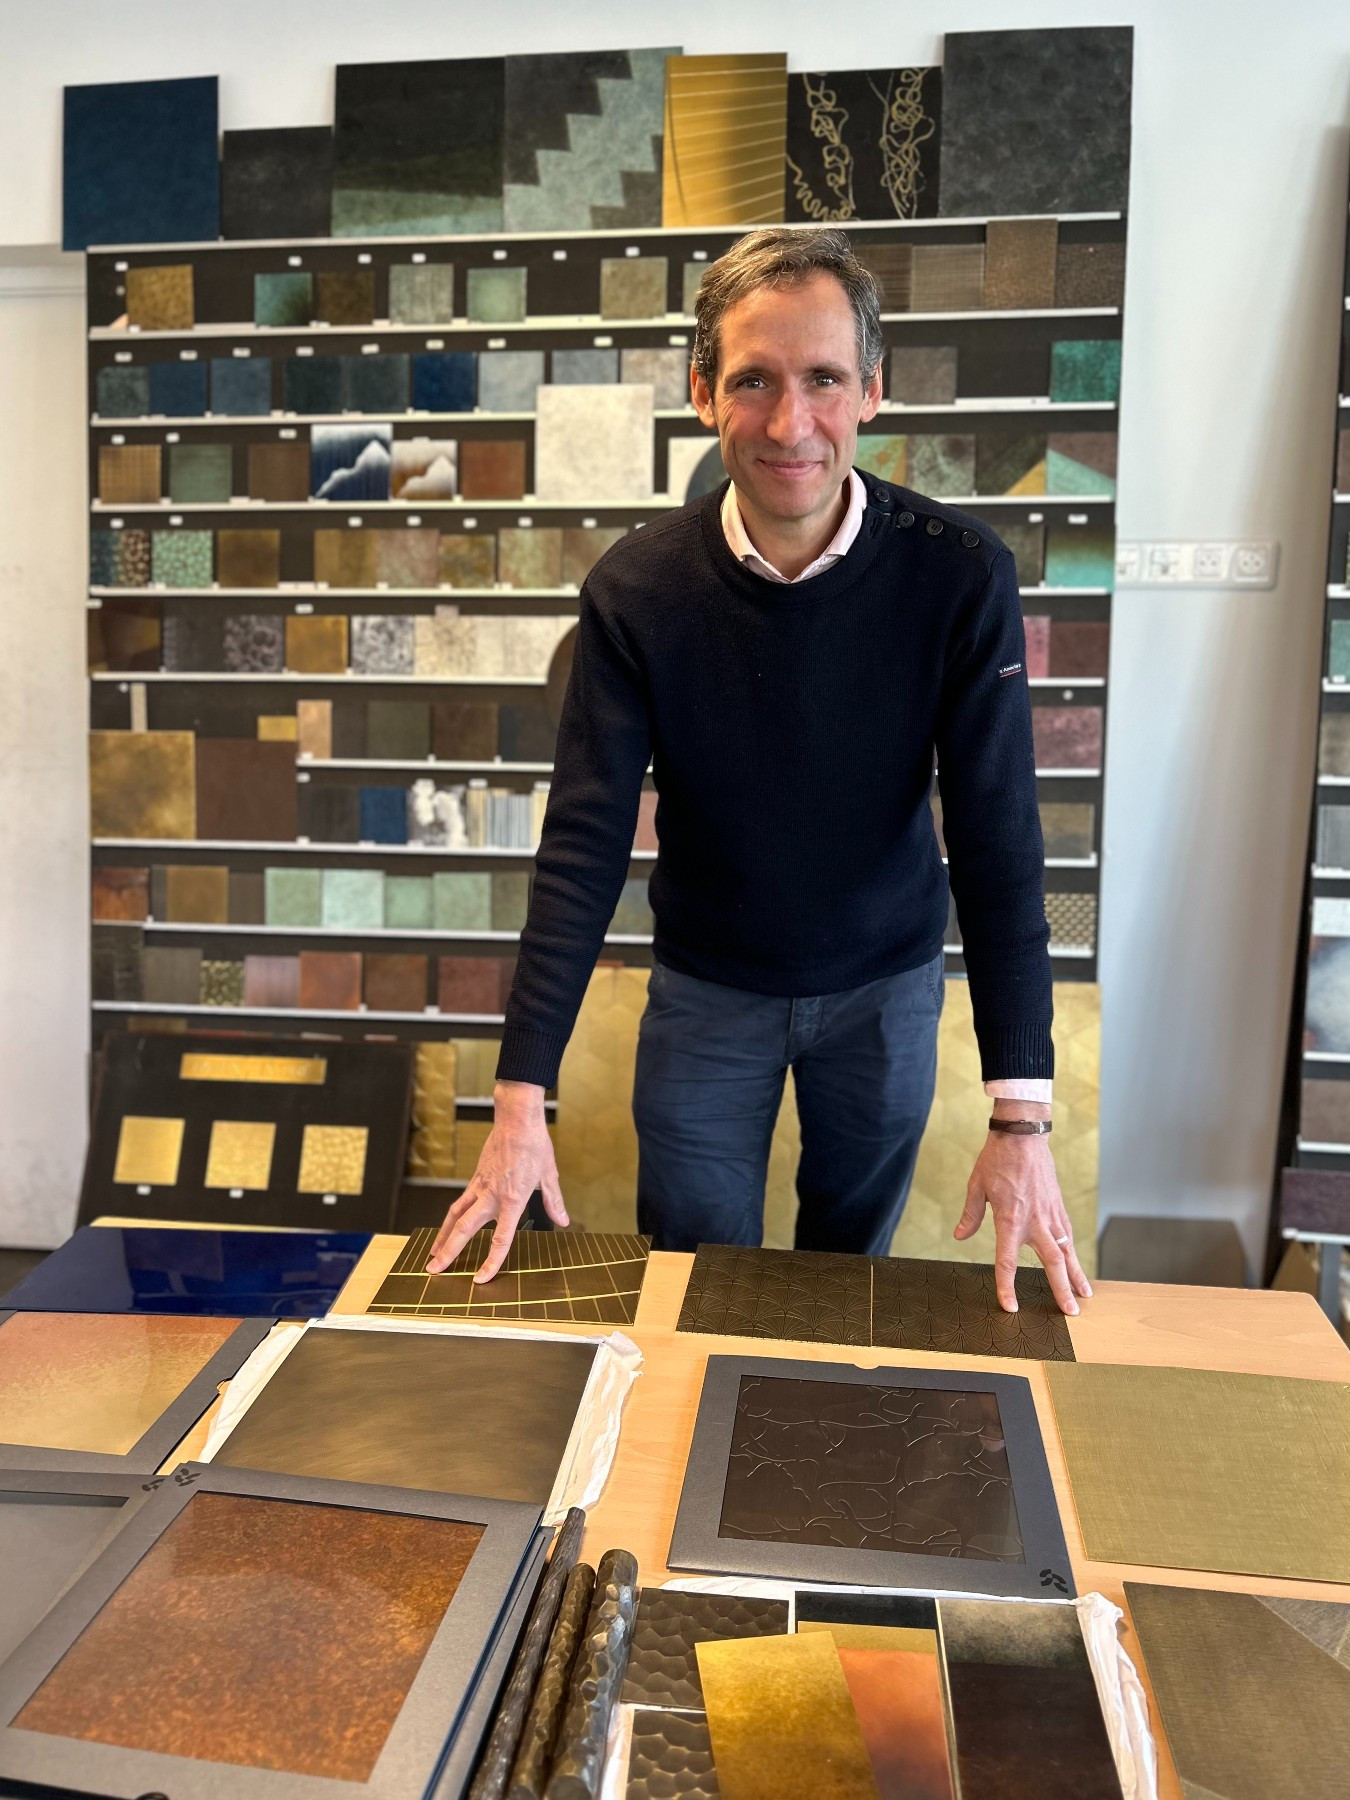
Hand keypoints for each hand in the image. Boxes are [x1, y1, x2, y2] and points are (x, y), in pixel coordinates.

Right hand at [425, 1080, 568, 1282]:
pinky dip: (451, 1217)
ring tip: (432, 1254)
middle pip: (464, 1229)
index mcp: (513, 1200)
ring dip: (442, 1236)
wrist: (517, 1119)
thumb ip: (553, 1201)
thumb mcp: (550, 1175)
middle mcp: (492, 1196)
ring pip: (455, 1216)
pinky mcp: (475, 1178)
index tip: (480, 1279)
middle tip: (434, 1271)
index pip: (501, 1239)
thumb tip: (562, 1221)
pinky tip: (447, 1226)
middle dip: (448, 1252)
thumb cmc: (535, 1145)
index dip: (491, 1262)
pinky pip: (459, 1201)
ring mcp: (480, 1186)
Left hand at [953, 1104, 1091, 1315]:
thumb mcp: (976, 1186)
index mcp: (1010, 1220)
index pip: (1008, 1262)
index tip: (1010, 1307)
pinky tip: (1077, 1266)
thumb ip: (971, 1215)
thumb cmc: (997, 1159)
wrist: (1023, 1136)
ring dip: (1076, 1275)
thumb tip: (960, 1237)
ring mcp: (1051, 1215)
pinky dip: (1074, 1253)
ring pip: (1067, 1252)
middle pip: (1051, 1264)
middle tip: (1070, 1313)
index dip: (1007, 1286)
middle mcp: (1035, 1222)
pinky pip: (1068, 1236)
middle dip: (1061, 1290)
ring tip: (1085, 1297)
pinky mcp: (1059, 1207)